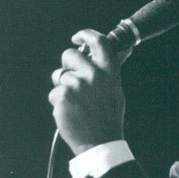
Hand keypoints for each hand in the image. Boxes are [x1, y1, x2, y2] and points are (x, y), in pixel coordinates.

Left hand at [48, 29, 129, 155]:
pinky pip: (54, 92)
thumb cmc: (108, 116)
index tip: (77, 38)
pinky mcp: (62, 96)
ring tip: (75, 102)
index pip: (98, 41)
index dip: (85, 35)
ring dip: (63, 86)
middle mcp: (93, 73)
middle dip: (67, 66)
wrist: (100, 142)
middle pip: (69, 55)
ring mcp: (76, 84)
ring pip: (59, 75)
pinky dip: (58, 102)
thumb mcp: (115, 88)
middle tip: (74, 81)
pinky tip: (70, 112)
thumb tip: (124, 49)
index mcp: (109, 70)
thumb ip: (112, 67)